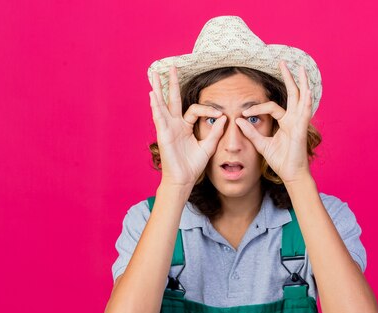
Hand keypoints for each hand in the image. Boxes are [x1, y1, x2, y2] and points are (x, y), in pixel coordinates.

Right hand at [149, 65, 226, 186]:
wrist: (183, 179)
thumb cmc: (192, 165)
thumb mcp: (208, 146)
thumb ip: (215, 132)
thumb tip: (225, 118)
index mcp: (184, 127)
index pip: (196, 110)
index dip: (209, 110)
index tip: (220, 115)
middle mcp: (174, 125)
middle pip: (172, 100)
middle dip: (172, 83)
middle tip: (172, 67)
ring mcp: (167, 128)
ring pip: (162, 105)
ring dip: (158, 89)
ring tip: (153, 74)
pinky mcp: (163, 134)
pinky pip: (159, 118)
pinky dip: (155, 106)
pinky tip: (152, 94)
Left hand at [235, 60, 312, 184]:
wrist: (290, 173)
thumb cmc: (280, 160)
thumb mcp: (261, 144)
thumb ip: (251, 132)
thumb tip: (237, 120)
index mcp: (286, 122)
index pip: (271, 107)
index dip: (257, 108)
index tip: (244, 113)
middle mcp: (294, 119)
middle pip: (292, 94)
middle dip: (289, 78)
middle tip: (283, 62)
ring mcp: (299, 122)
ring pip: (301, 98)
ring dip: (301, 83)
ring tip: (300, 69)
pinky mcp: (301, 129)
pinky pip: (304, 112)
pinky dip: (306, 101)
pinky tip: (306, 91)